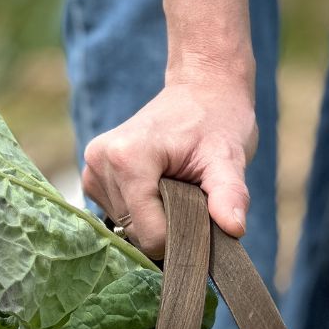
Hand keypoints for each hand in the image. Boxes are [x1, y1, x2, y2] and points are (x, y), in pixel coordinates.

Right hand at [82, 76, 256, 257]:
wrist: (201, 90)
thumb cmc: (217, 122)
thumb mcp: (229, 159)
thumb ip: (230, 194)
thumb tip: (236, 229)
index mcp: (128, 157)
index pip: (150, 233)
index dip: (182, 237)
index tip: (202, 217)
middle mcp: (100, 162)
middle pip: (137, 233)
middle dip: (168, 228)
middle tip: (191, 198)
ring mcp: (92, 170)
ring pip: (128, 230)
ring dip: (156, 221)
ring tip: (175, 189)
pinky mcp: (92, 178)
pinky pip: (120, 219)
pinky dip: (144, 215)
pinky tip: (159, 191)